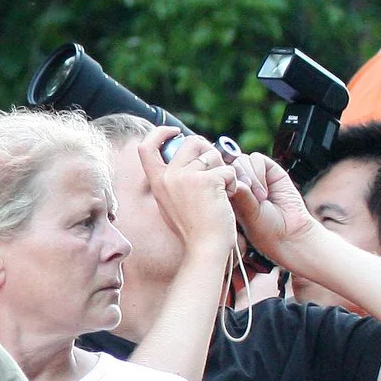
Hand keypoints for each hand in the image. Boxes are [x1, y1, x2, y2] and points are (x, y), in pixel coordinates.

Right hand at [143, 128, 237, 261]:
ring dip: (223, 169)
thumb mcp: (171, 203)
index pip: (146, 147)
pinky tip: (230, 197)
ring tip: (223, 189)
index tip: (175, 132)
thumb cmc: (193, 229)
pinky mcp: (207, 181)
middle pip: (190, 142)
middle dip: (208, 150)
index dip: (160, 133)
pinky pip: (227, 170)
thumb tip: (186, 158)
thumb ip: (173, 181)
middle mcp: (168, 176)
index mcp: (157, 182)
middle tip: (216, 167)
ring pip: (212, 155)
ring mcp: (186, 177)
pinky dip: (234, 182)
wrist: (204, 247)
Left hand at [227, 152, 319, 267]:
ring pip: (241, 160)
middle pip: (227, 164)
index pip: (215, 174)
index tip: (225, 193)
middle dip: (234, 178)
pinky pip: (256, 159)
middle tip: (245, 196)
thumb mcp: (243, 212)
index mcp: (226, 192)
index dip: (218, 178)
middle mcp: (239, 182)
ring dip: (249, 177)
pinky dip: (258, 172)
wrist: (288, 233)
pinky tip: (264, 191)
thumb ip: (237, 193)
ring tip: (259, 198)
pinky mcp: (269, 170)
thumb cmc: (263, 228)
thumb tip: (228, 173)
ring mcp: (253, 175)